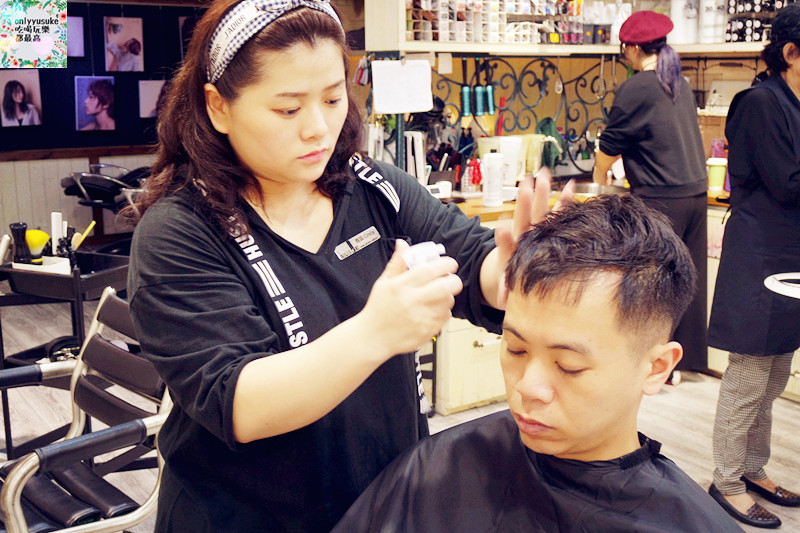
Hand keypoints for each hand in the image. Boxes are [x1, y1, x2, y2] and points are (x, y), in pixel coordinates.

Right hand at [359, 240, 462, 358]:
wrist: (373, 337)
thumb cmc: (378, 309)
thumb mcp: (383, 283)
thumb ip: (397, 263)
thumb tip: (402, 243)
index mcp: (400, 286)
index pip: (429, 270)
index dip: (445, 264)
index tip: (450, 264)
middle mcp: (412, 301)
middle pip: (445, 287)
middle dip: (454, 280)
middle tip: (451, 279)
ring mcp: (421, 318)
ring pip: (448, 302)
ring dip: (448, 296)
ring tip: (439, 295)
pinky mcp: (427, 331)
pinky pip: (445, 317)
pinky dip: (443, 311)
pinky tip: (433, 309)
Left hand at [490, 169, 574, 307]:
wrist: (520, 273)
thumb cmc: (516, 280)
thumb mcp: (511, 285)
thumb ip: (508, 290)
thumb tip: (502, 300)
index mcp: (515, 251)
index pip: (510, 242)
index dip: (506, 237)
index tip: (503, 226)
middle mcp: (526, 237)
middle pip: (525, 218)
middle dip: (527, 202)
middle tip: (528, 184)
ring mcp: (539, 231)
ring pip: (541, 211)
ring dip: (544, 194)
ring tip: (545, 175)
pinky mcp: (552, 229)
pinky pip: (560, 214)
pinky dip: (566, 201)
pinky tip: (572, 186)